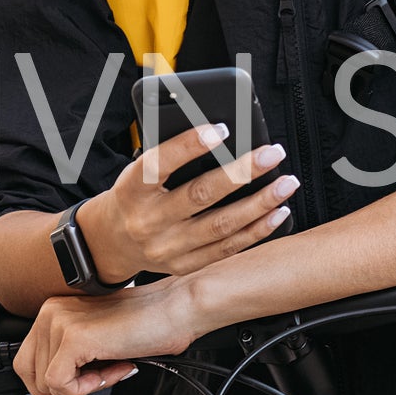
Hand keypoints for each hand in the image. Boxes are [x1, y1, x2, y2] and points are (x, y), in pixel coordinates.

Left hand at [15, 279, 201, 394]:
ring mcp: (58, 323)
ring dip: (85, 387)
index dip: (46, 388)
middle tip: (93, 387)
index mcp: (53, 310)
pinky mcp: (72, 339)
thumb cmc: (146, 325)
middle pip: (29, 374)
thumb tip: (54, 392)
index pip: (27, 360)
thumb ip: (70, 360)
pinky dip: (88, 388)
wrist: (175, 310)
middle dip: (62, 392)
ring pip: (48, 383)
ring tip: (115, 368)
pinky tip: (115, 369)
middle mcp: (49, 312)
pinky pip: (62, 384)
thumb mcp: (95, 343)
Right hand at [81, 123, 297, 281]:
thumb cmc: (132, 196)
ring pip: (221, 226)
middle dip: (242, 173)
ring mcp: (167, 248)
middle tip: (272, 154)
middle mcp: (148, 221)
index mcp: (131, 190)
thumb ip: (170, 158)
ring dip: (260, 204)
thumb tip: (220, 136)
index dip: (190, 145)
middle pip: (201, 195)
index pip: (160, 164)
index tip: (222, 129)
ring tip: (285, 184)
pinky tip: (276, 213)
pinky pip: (226, 249)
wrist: (109, 242)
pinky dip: (256, 231)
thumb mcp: (137, 172)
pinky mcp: (184, 265)